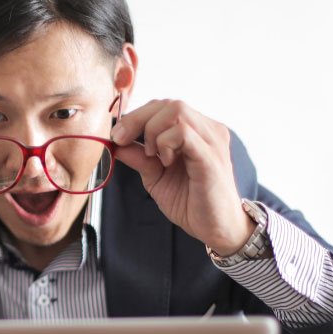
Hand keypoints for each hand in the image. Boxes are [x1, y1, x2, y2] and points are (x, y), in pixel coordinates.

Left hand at [110, 99, 252, 254]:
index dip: (137, 116)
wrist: (216, 229)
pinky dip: (165, 143)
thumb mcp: (156, 177)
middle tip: (121, 140)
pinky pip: (184, 133)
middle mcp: (208, 130)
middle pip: (169, 104)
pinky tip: (164, 161)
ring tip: (152, 155)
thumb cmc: (191, 203)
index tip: (117, 136)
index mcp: (197, 131)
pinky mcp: (211, 157)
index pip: (165, 107)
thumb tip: (116, 144)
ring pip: (177, 111)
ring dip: (153, 131)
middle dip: (138, 119)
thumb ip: (140, 158)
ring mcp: (212, 141)